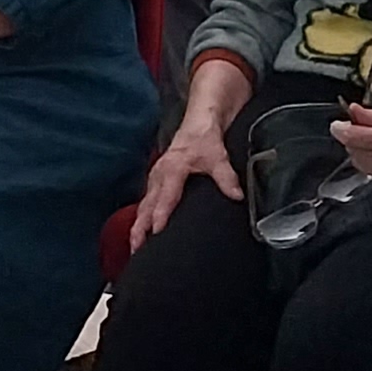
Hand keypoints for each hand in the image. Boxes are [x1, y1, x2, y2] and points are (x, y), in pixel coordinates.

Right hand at [131, 122, 243, 249]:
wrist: (199, 121)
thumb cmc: (204, 137)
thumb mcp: (218, 156)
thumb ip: (226, 177)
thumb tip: (237, 195)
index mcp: (172, 169)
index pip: (165, 198)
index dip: (160, 216)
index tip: (156, 232)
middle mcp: (159, 175)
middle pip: (146, 206)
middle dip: (140, 228)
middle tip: (137, 249)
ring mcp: (156, 178)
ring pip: (143, 206)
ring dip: (138, 226)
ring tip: (135, 247)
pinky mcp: (157, 180)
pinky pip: (146, 202)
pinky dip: (142, 217)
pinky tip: (142, 231)